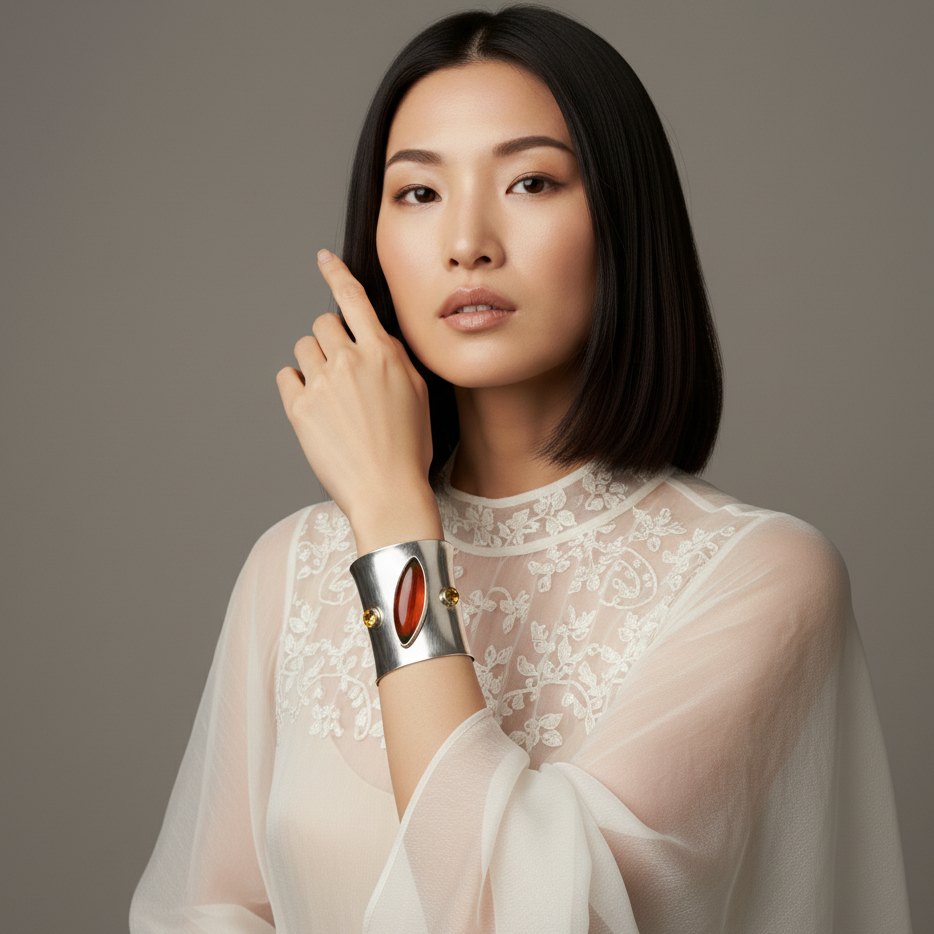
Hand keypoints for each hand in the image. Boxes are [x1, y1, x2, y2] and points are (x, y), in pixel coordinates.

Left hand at [276, 250, 442, 553]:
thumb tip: (377, 340)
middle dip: (330, 338)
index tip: (324, 259)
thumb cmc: (408, 450)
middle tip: (342, 369)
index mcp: (382, 354)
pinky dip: (297, 386)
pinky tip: (316, 408)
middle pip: (323, 322)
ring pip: (303, 348)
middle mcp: (350, 361)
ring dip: (313, 362)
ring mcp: (321, 384)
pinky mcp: (299, 408)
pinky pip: (286, 377)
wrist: (387, 492)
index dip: (336, 274)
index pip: (353, 299)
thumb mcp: (418, 395)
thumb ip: (396, 359)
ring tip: (331, 395)